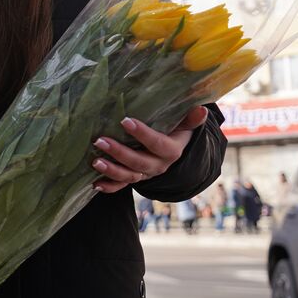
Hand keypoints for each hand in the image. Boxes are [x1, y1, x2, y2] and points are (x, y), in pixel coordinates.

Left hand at [91, 105, 207, 193]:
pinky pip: (121, 186)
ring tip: (95, 161)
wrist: (171, 153)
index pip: (157, 144)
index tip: (125, 121)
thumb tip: (202, 110)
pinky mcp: (134, 179)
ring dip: (111, 170)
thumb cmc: (174, 132)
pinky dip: (109, 187)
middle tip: (100, 140)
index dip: (142, 134)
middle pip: (139, 162)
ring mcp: (145, 174)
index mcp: (171, 151)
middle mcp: (158, 166)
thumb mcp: (183, 126)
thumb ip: (190, 119)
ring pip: (128, 176)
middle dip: (119, 153)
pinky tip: (95, 184)